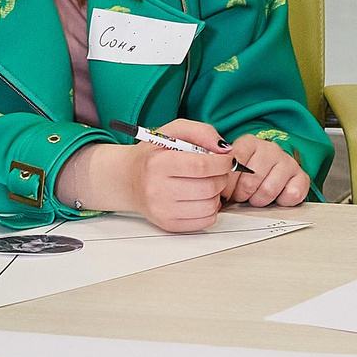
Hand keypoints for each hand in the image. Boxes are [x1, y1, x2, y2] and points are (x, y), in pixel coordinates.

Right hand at [125, 118, 232, 232]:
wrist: (128, 179)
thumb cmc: (153, 154)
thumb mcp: (173, 131)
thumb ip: (202, 132)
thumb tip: (224, 150)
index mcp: (158, 164)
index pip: (200, 166)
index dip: (222, 163)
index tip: (227, 160)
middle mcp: (157, 190)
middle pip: (208, 187)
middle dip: (222, 177)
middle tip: (219, 171)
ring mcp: (162, 210)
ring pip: (209, 206)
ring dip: (217, 194)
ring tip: (209, 183)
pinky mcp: (168, 225)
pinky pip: (204, 222)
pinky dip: (211, 209)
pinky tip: (202, 198)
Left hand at [225, 134, 309, 206]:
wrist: (270, 173)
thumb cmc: (244, 175)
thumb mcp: (229, 170)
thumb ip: (220, 173)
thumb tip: (209, 185)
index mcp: (248, 143)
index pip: (234, 162)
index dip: (228, 183)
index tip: (225, 193)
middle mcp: (269, 148)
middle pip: (251, 179)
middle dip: (243, 194)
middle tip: (241, 196)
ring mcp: (287, 161)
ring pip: (269, 189)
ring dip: (260, 199)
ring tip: (256, 196)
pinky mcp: (301, 176)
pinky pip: (292, 194)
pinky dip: (282, 201)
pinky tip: (276, 196)